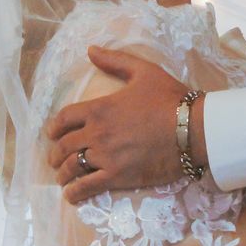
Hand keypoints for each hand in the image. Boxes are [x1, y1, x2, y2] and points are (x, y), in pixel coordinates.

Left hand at [45, 48, 190, 202]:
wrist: (193, 129)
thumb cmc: (170, 99)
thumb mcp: (143, 71)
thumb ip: (115, 61)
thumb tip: (90, 50)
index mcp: (99, 108)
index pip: (63, 118)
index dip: (53, 128)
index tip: (51, 134)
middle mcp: (96, 133)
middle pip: (64, 146)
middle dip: (55, 154)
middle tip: (55, 159)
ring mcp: (105, 156)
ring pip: (72, 168)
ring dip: (62, 174)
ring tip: (63, 178)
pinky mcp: (118, 176)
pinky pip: (87, 187)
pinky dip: (75, 193)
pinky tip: (71, 195)